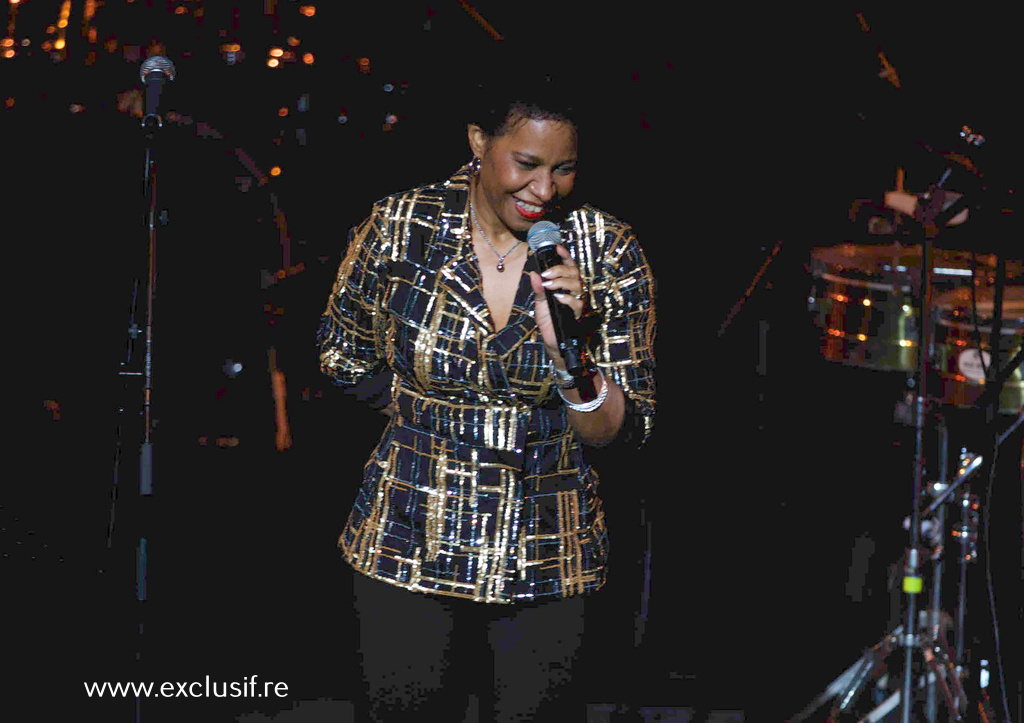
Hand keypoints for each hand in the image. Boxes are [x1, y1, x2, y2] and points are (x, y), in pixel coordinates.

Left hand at [528, 244, 584, 360]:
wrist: (552, 340)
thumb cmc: (548, 320)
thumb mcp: (540, 302)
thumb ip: (538, 289)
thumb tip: (533, 273)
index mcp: (566, 285)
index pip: (569, 266)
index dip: (565, 256)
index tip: (557, 247)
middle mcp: (574, 291)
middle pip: (574, 273)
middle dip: (560, 270)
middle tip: (545, 273)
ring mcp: (577, 302)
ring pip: (577, 285)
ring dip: (562, 282)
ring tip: (548, 285)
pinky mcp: (577, 314)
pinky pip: (576, 302)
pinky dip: (566, 297)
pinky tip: (557, 297)